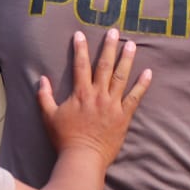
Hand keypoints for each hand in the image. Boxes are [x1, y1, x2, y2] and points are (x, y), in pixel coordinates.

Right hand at [38, 29, 151, 165]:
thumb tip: (41, 79)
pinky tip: (148, 73)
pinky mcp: (124, 116)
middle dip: (109, 47)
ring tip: (132, 44)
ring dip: (127, 59)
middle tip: (114, 32)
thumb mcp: (48, 116)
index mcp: (80, 93)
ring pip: (121, 77)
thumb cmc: (64, 138)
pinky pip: (135, 97)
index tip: (80, 34)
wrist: (83, 157)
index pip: (80, 65)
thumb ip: (44, 96)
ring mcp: (113, 105)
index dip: (80, 48)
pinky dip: (142, 85)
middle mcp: (98, 95)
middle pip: (104, 66)